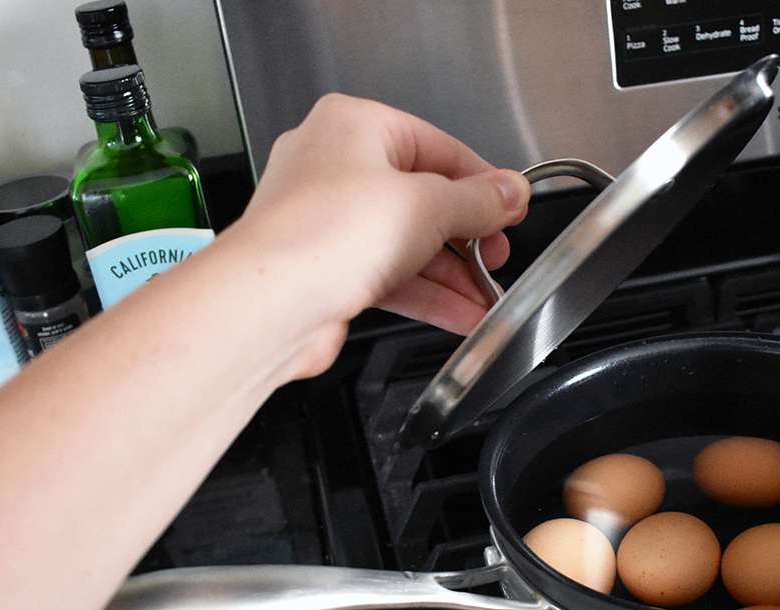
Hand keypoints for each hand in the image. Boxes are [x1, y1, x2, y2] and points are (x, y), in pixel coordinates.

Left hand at [225, 94, 530, 379]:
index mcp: (354, 126)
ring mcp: (327, 219)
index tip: (510, 209)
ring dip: (452, 275)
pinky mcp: (326, 268)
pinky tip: (461, 314)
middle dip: (467, 236)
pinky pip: (388, 275)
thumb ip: (478, 201)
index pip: (437, 146)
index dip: (481, 182)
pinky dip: (426, 295)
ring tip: (489, 298)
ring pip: (406, 242)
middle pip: (422, 197)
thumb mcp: (427, 207)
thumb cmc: (327, 235)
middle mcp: (335, 166)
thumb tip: (510, 193)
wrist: (269, 303)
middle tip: (497, 256)